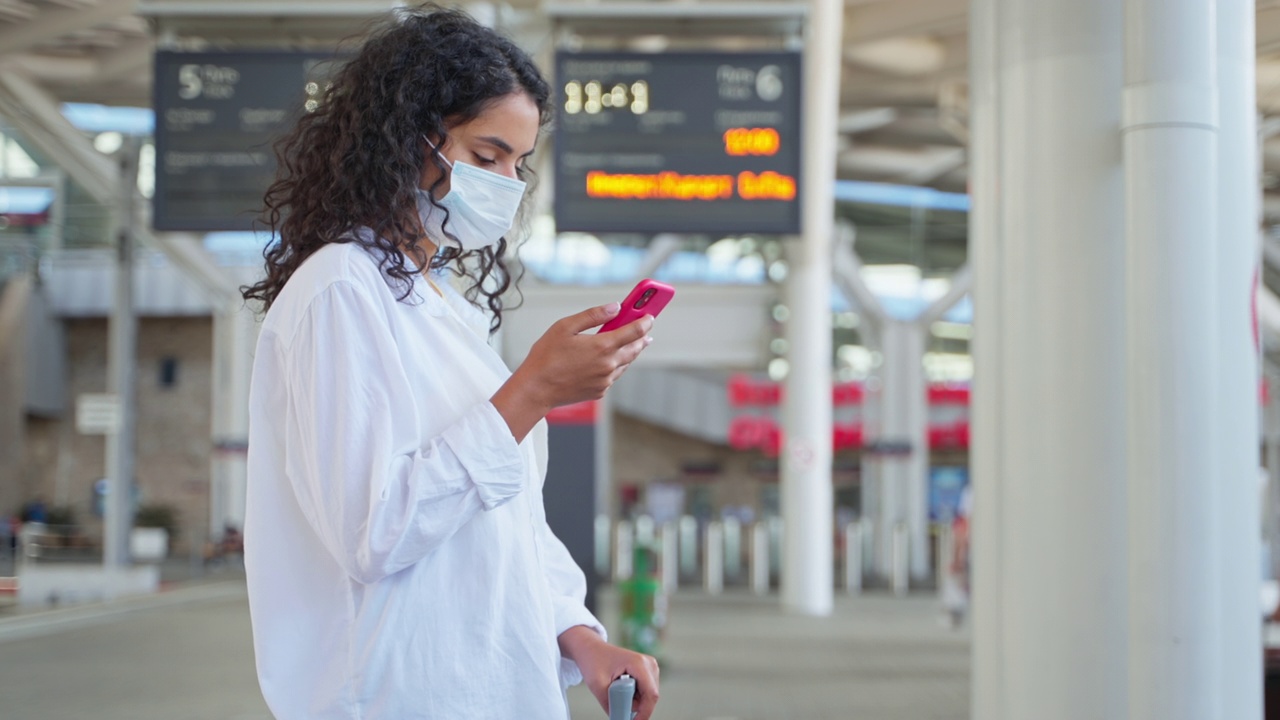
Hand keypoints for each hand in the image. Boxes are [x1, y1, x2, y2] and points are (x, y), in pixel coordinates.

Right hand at [492, 303, 652, 440]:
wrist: (536, 389)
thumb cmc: (546, 356)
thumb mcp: (566, 326)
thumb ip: (593, 315)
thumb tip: (615, 307)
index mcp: (602, 346)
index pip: (635, 331)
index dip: (645, 321)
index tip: (650, 316)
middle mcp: (608, 365)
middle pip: (635, 349)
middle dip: (642, 338)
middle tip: (646, 331)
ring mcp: (605, 380)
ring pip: (625, 364)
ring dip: (630, 352)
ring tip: (633, 344)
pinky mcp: (600, 391)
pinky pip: (613, 376)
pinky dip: (614, 366)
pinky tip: (609, 361)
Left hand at [558, 626, 659, 719]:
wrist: (592, 649)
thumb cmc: (594, 662)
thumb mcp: (597, 685)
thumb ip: (610, 704)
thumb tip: (620, 718)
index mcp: (639, 663)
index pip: (650, 694)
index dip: (644, 713)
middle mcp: (649, 664)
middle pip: (650, 696)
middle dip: (635, 706)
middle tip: (615, 702)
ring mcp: (651, 667)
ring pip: (648, 696)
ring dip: (633, 700)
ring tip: (615, 689)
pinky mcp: (648, 671)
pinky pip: (645, 692)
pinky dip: (634, 696)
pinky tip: (621, 687)